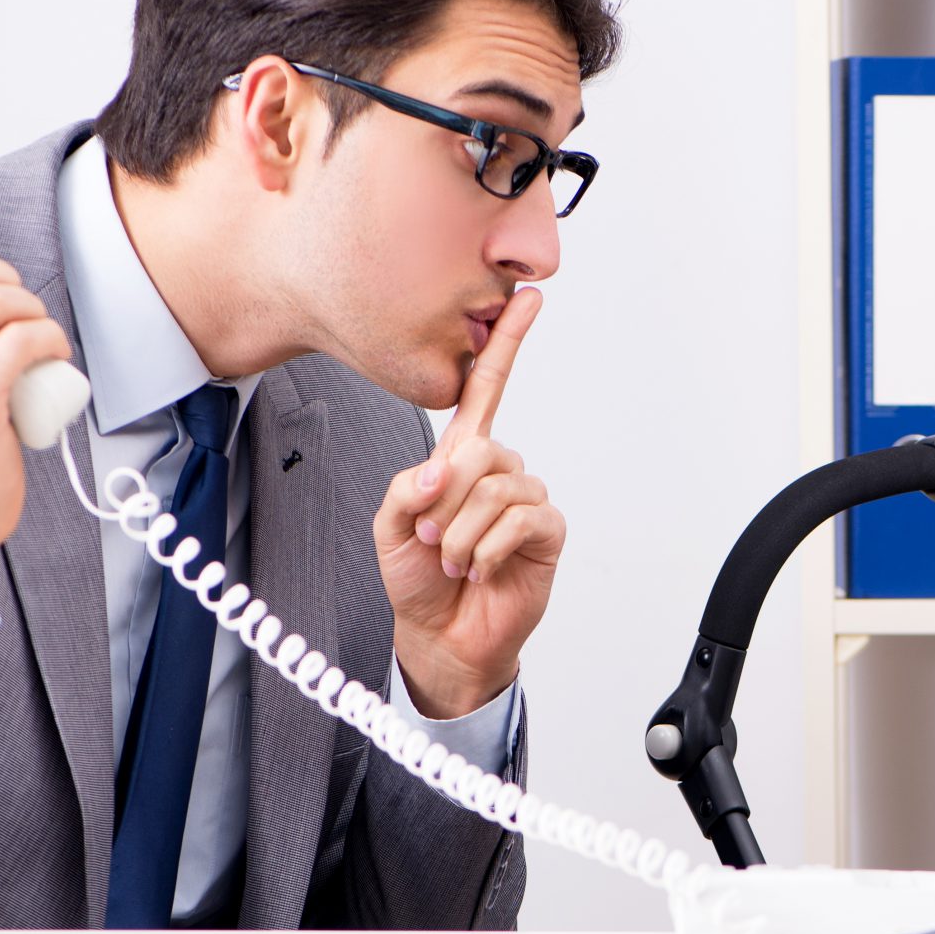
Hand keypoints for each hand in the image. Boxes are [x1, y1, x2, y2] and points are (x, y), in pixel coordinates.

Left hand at [374, 288, 565, 719]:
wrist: (440, 635)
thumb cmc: (416, 577)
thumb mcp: (389, 524)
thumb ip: (407, 486)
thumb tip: (443, 468)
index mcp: (462, 456)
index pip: (487, 387)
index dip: (506, 342)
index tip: (526, 299)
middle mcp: (499, 470)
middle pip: (478, 451)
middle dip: (443, 504)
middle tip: (431, 541)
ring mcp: (525, 499)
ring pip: (496, 490)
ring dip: (460, 536)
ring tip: (453, 562)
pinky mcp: (545, 531)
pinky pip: (519, 520)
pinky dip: (486, 551)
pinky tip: (480, 569)